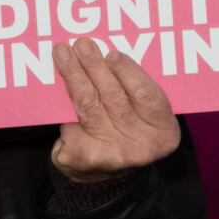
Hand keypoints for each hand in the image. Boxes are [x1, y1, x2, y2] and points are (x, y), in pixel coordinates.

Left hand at [51, 39, 180, 182]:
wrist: (107, 173)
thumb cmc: (129, 128)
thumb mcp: (145, 112)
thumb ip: (135, 88)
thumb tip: (108, 55)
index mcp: (163, 131)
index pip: (147, 96)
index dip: (129, 72)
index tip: (111, 53)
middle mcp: (140, 146)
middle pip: (114, 97)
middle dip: (94, 67)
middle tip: (82, 45)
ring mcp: (111, 154)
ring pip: (88, 105)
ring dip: (74, 75)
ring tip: (63, 54)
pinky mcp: (82, 158)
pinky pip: (69, 120)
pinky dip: (61, 102)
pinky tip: (55, 84)